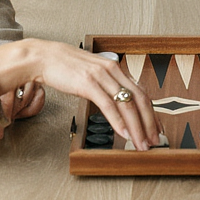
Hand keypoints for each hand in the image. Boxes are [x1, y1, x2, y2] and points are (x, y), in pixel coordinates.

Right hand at [0, 40, 159, 149]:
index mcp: (115, 68)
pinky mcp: (88, 83)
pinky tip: (124, 133)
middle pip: (140, 99)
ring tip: (141, 143)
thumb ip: (106, 83)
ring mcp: (101, 76)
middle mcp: (112, 70)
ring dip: (137, 127)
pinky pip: (108, 105)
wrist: (43, 56)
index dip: (151, 113)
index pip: (141, 92)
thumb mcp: (92, 72)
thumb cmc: (65, 66)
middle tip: (154, 140)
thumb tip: (117, 100)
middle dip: (149, 123)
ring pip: (127, 104)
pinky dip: (118, 121)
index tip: (155, 128)